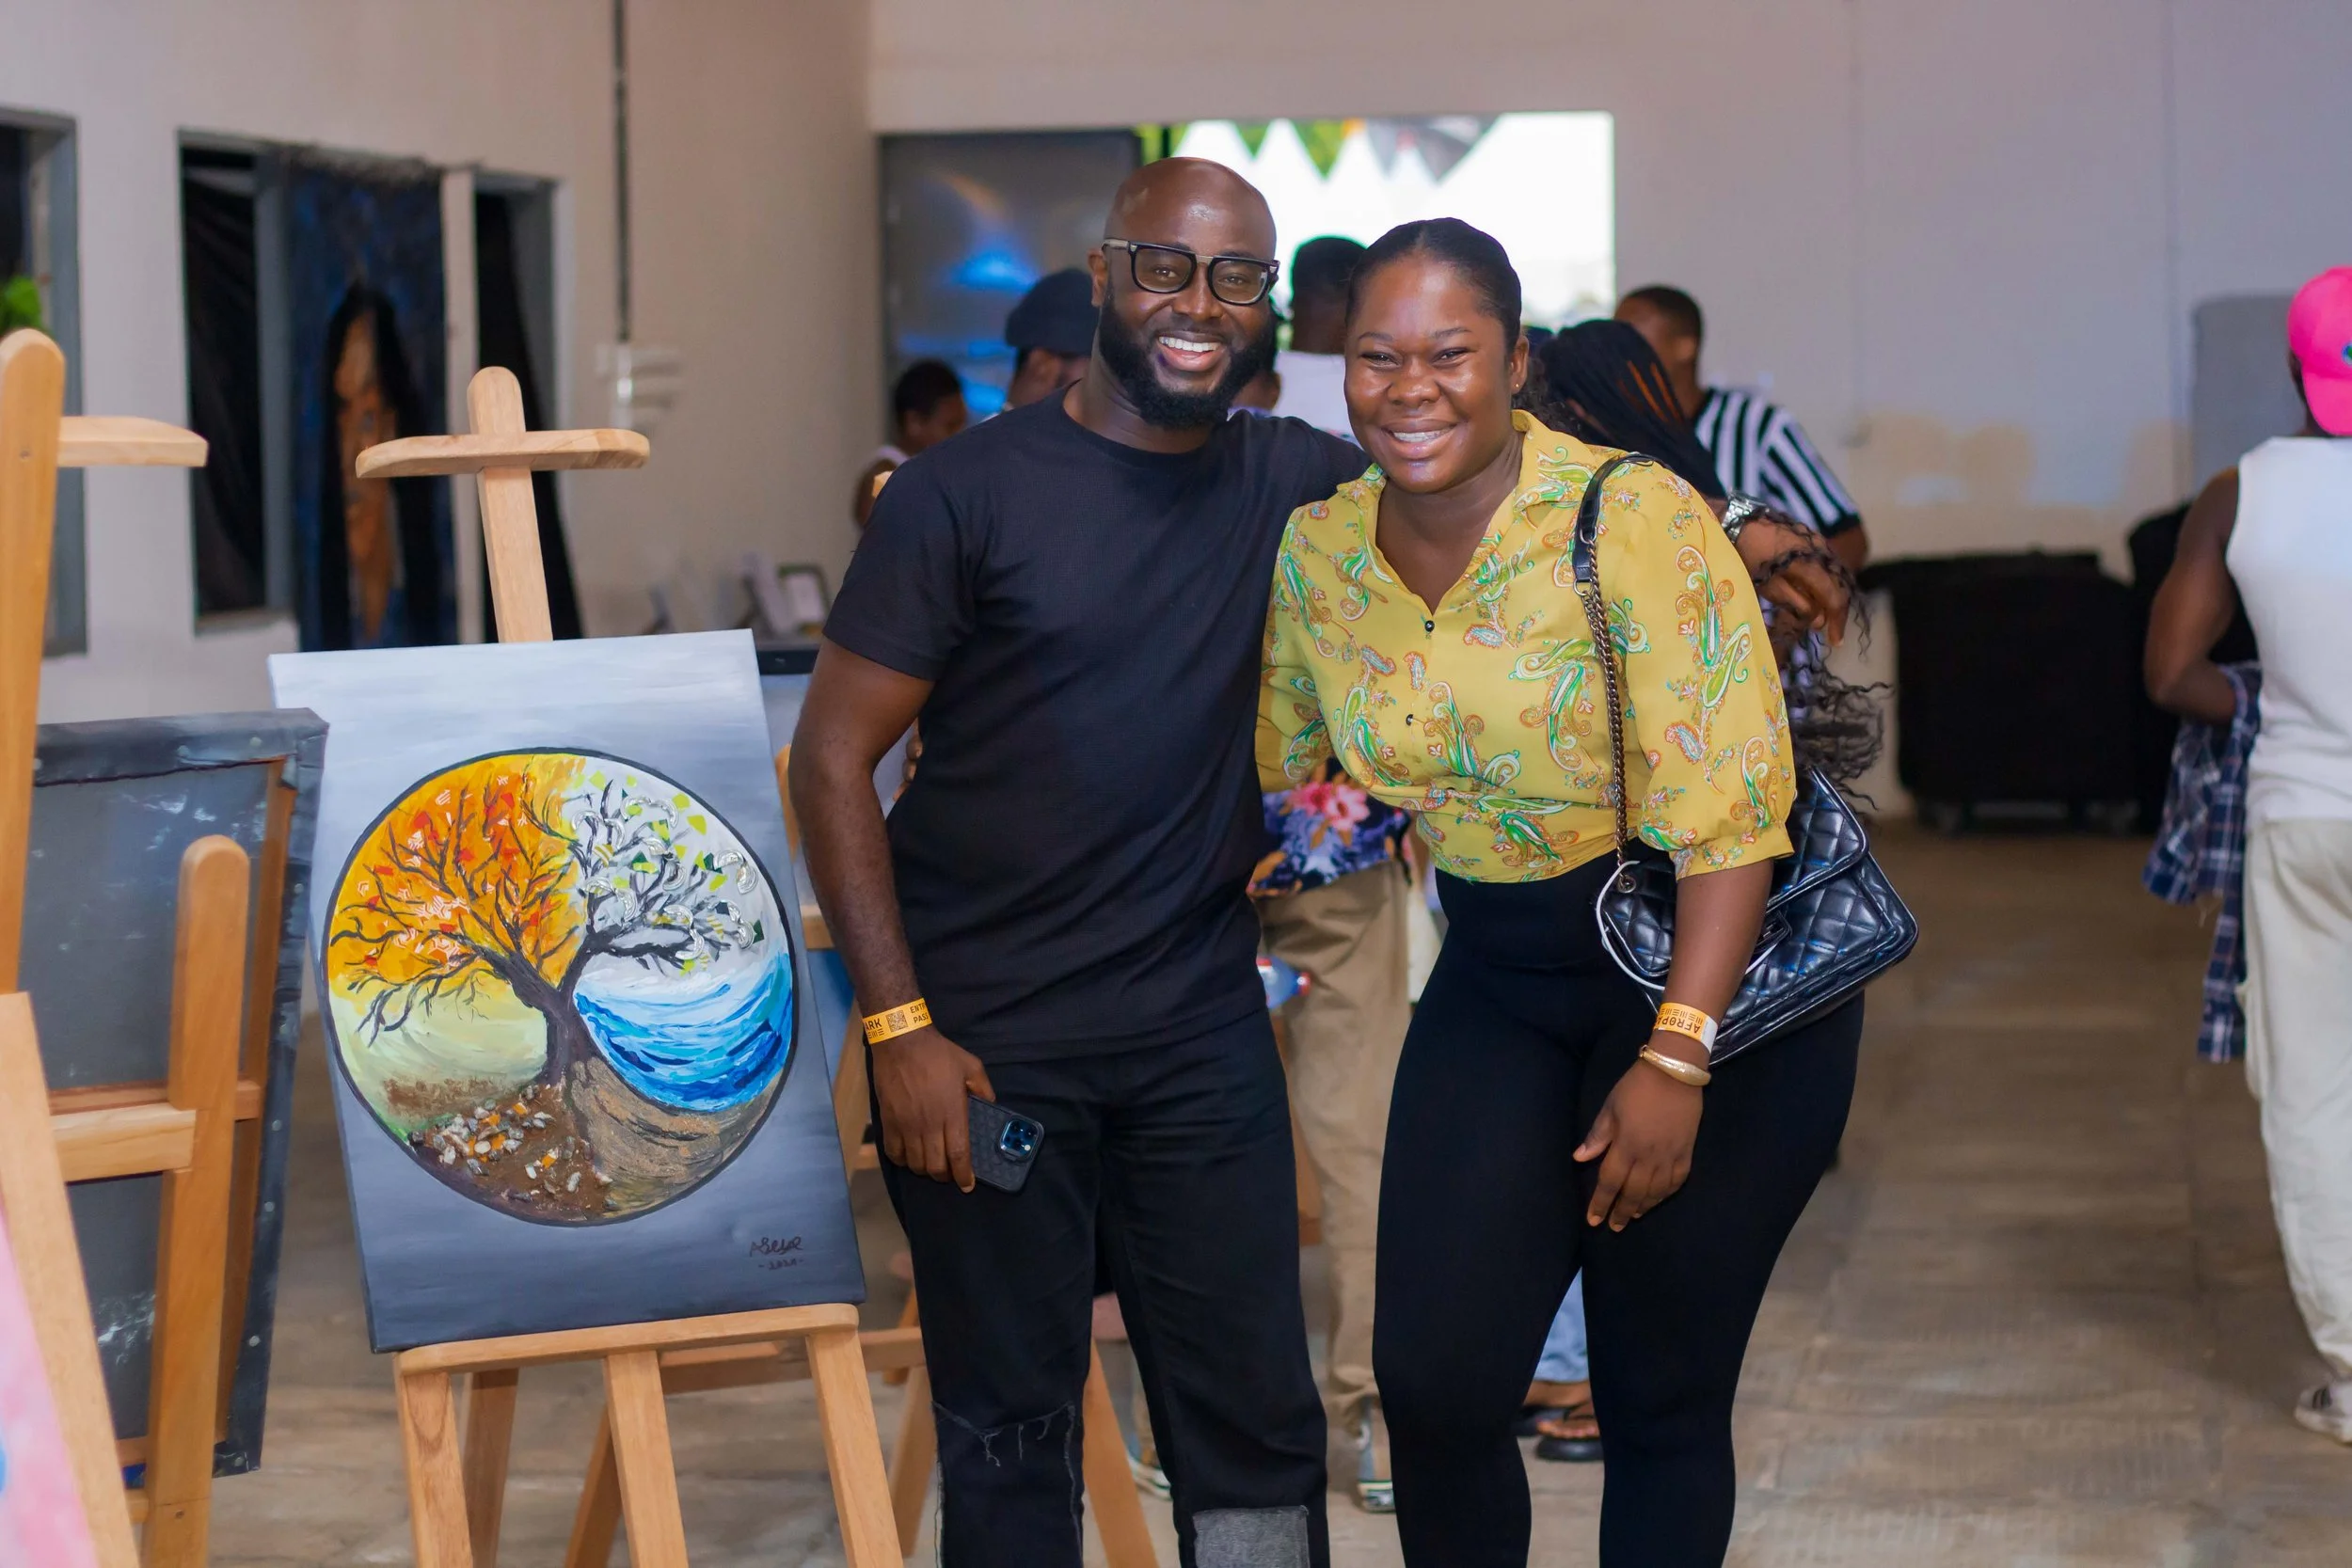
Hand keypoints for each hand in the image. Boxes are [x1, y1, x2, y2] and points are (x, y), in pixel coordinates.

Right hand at [870, 1025, 995, 1190]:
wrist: (901, 1042)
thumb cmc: (938, 1054)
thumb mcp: (971, 1065)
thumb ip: (983, 1087)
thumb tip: (991, 1104)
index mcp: (952, 1112)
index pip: (958, 1154)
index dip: (964, 1174)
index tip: (967, 1185)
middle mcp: (929, 1125)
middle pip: (936, 1166)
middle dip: (945, 1176)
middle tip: (950, 1172)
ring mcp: (906, 1125)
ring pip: (915, 1163)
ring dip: (925, 1170)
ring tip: (931, 1164)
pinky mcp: (888, 1122)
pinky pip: (894, 1153)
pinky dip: (903, 1161)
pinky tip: (909, 1156)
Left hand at [1573, 1038, 1703, 1228]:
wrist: (1675, 1073)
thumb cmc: (1636, 1087)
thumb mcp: (1610, 1108)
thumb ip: (1597, 1136)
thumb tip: (1579, 1158)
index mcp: (1626, 1146)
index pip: (1610, 1182)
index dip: (1601, 1203)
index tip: (1594, 1220)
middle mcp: (1648, 1157)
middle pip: (1633, 1193)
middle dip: (1621, 1212)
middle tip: (1614, 1227)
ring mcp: (1670, 1157)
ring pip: (1655, 1192)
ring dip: (1643, 1207)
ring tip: (1632, 1217)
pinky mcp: (1686, 1153)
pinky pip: (1676, 1182)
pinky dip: (1665, 1195)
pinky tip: (1657, 1200)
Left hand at [1734, 516, 1850, 646]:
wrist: (1733, 519)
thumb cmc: (1743, 553)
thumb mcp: (1765, 583)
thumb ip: (1793, 602)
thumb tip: (1817, 621)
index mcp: (1808, 562)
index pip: (1834, 595)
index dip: (1837, 621)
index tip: (1835, 642)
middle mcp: (1818, 549)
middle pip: (1838, 586)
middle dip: (1835, 612)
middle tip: (1829, 633)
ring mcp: (1815, 541)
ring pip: (1832, 575)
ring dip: (1828, 598)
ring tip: (1820, 619)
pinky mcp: (1808, 538)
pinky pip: (1823, 564)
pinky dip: (1821, 583)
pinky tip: (1812, 597)